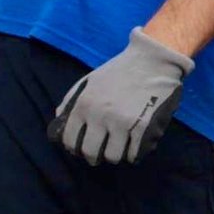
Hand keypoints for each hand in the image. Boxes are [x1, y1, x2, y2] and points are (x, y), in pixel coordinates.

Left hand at [47, 28, 193, 164]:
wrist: (155, 57)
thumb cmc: (121, 69)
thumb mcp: (90, 79)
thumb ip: (71, 99)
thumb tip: (59, 120)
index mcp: (84, 104)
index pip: (70, 140)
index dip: (76, 147)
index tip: (85, 145)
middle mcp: (100, 116)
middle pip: (90, 152)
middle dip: (95, 155)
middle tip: (103, 150)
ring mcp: (122, 121)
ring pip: (113, 156)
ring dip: (116, 154)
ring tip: (121, 146)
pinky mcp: (143, 125)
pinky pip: (134, 153)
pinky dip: (134, 153)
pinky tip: (135, 144)